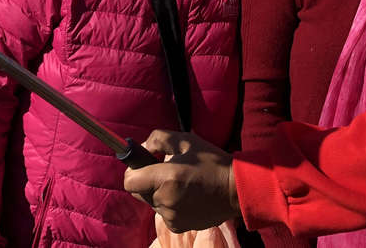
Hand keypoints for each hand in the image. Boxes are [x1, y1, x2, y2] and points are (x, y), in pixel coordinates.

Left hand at [123, 130, 237, 232]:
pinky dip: (170, 204)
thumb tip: (142, 146)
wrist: (236, 190)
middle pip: (139, 192)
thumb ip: (158, 139)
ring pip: (153, 202)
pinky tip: (188, 196)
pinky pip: (164, 213)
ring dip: (160, 193)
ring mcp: (171, 216)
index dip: (133, 170)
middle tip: (166, 171)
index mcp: (166, 177)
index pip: (130, 181)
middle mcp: (165, 200)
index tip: (145, 164)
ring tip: (182, 183)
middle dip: (147, 181)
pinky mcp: (178, 226)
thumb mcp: (186, 140)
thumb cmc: (212, 162)